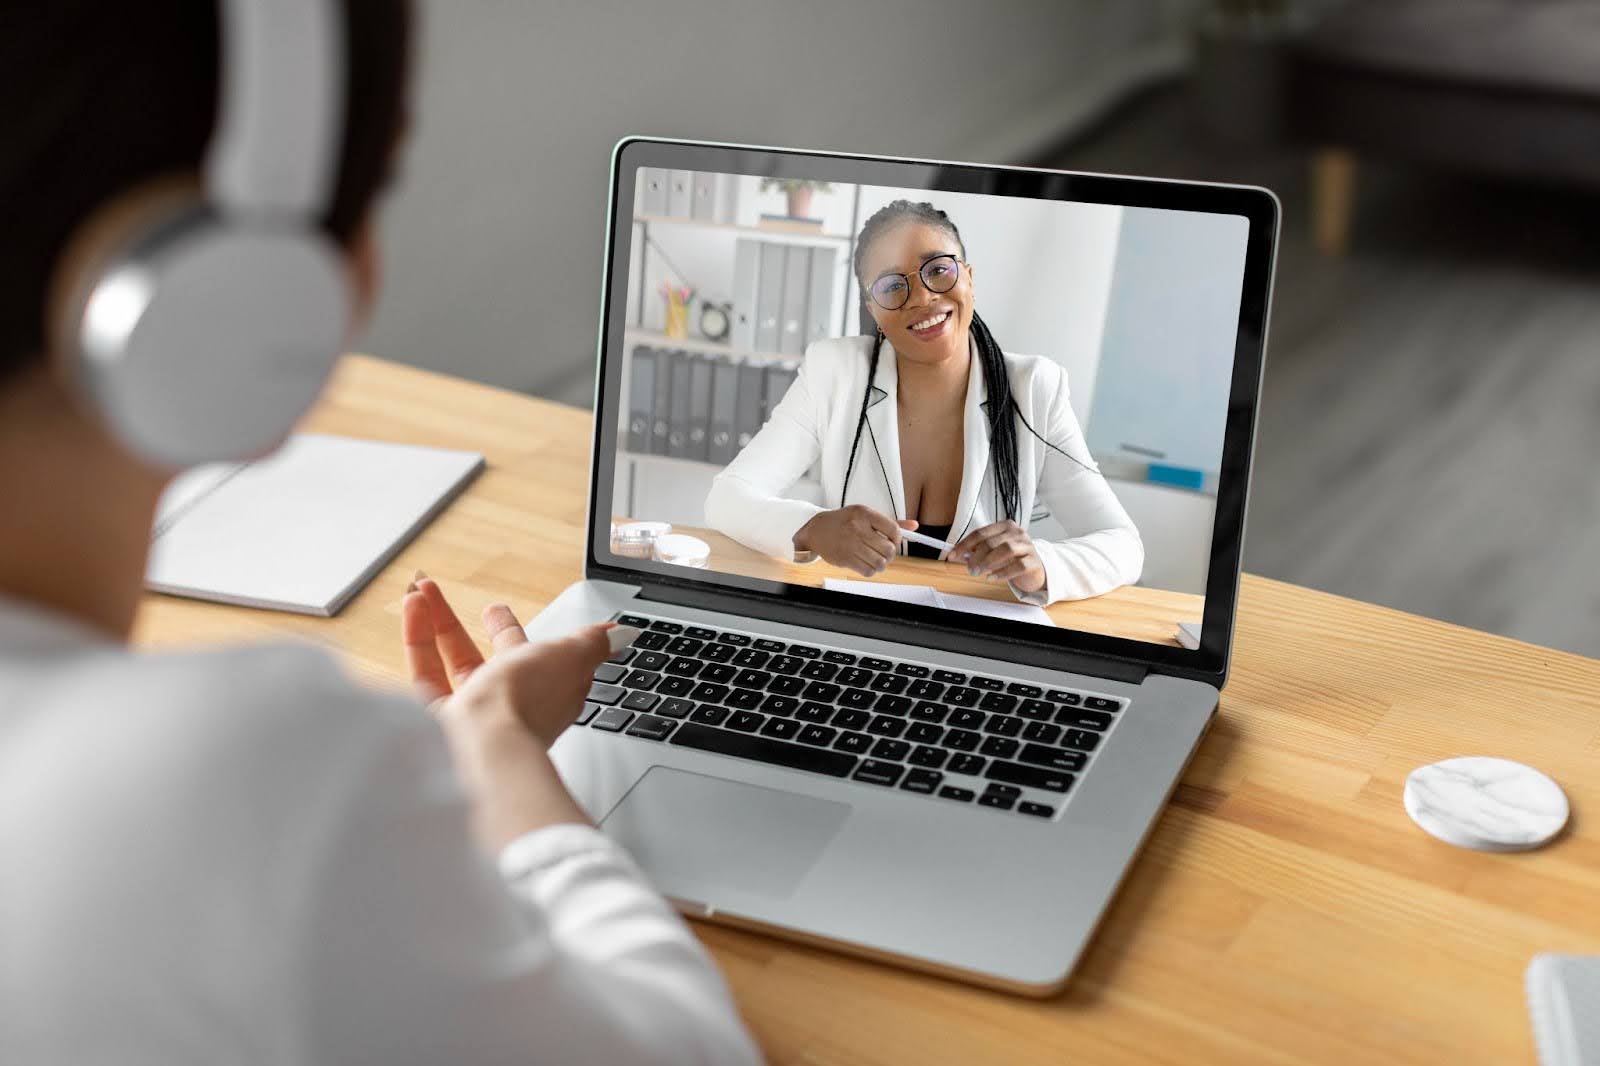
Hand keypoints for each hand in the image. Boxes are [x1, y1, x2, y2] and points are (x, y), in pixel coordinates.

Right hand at [401, 572, 611, 846]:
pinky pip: (424, 671)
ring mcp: (472, 715)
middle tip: (452, 605)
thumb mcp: (573, 656)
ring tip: (420, 590)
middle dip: (472, 628)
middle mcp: (508, 703)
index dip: (517, 634)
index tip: (498, 612)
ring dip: (436, 621)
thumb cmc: (529, 703)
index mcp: (544, 689)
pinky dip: (417, 635)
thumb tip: (623, 634)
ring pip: (452, 660)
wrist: (486, 748)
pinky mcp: (437, 721)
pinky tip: (412, 606)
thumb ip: (594, 643)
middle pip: (488, 659)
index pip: (534, 657)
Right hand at [794, 505, 917, 576]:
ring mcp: (850, 544)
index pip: (893, 529)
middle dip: (890, 553)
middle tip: (884, 552)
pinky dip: (871, 570)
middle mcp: (857, 528)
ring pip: (880, 562)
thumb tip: (914, 526)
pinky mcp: (845, 559)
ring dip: (881, 563)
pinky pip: (868, 571)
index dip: (898, 539)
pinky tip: (866, 563)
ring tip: (876, 558)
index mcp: (864, 514)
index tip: (893, 541)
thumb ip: (890, 522)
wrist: (816, 530)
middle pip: (889, 549)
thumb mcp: (865, 515)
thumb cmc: (844, 522)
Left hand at [949, 520, 1045, 593]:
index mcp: (1005, 526)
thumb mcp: (993, 552)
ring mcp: (1027, 546)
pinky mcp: (1033, 561)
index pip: (980, 533)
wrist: (1035, 570)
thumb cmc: (1012, 559)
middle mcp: (1017, 533)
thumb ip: (978, 551)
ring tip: (979, 572)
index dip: (964, 545)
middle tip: (969, 568)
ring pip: (1006, 550)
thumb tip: (958, 554)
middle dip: (976, 556)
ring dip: (988, 562)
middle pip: (992, 542)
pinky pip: (1017, 566)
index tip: (952, 555)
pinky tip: (992, 577)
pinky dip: (1002, 573)